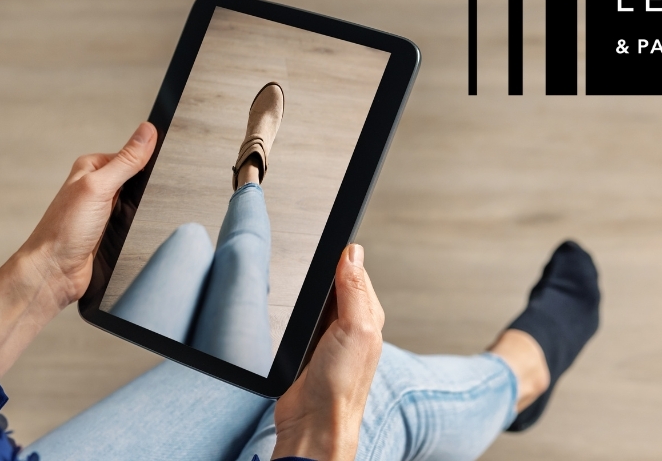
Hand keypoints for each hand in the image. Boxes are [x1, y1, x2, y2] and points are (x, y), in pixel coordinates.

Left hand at [0, 122, 155, 375]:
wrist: (54, 273)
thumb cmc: (64, 231)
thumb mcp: (99, 187)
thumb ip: (126, 160)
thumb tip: (147, 131)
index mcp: (90, 168)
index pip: (129, 154)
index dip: (147, 158)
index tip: (166, 160)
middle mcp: (95, 188)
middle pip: (135, 179)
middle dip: (146, 188)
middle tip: (152, 195)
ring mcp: (102, 211)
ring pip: (137, 204)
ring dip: (143, 211)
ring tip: (142, 218)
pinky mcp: (108, 233)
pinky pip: (133, 225)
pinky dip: (139, 228)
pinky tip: (140, 232)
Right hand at [271, 244, 383, 460]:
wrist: (313, 423)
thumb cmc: (340, 387)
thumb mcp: (353, 329)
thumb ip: (354, 290)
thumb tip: (352, 253)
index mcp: (368, 317)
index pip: (356, 273)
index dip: (343, 257)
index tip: (331, 237)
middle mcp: (352, 327)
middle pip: (335, 285)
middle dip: (324, 273)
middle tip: (312, 258)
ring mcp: (330, 338)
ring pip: (317, 302)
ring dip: (309, 295)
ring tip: (302, 285)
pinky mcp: (309, 350)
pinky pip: (302, 321)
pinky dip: (296, 315)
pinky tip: (292, 314)